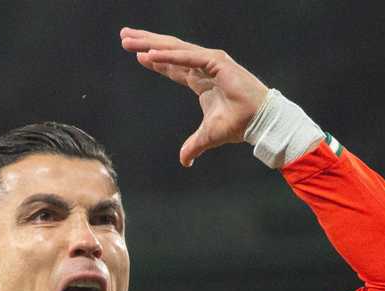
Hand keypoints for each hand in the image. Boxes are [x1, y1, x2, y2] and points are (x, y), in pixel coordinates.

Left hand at [120, 27, 268, 166]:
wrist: (260, 122)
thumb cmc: (240, 124)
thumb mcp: (208, 136)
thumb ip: (193, 145)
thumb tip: (185, 161)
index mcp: (202, 79)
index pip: (173, 66)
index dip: (155, 60)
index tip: (138, 55)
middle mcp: (204, 66)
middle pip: (168, 51)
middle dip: (145, 43)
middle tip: (124, 36)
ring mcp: (210, 62)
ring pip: (174, 49)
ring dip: (150, 44)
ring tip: (129, 39)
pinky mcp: (217, 63)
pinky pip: (187, 58)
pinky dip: (168, 56)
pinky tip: (148, 54)